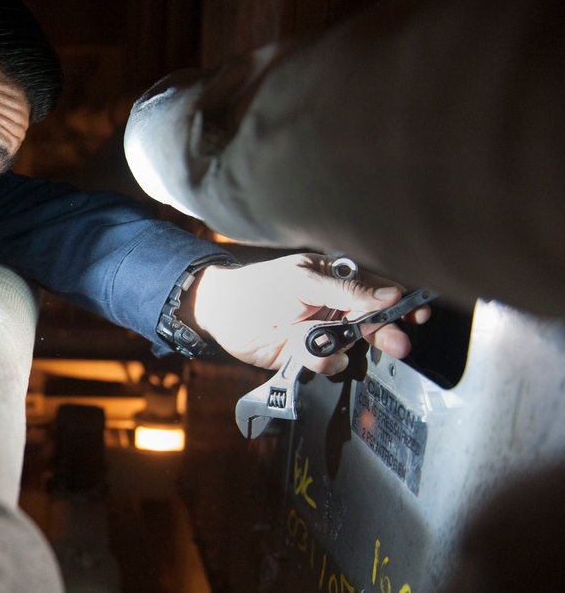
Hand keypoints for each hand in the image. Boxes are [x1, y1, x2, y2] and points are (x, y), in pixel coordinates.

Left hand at [193, 253, 429, 374]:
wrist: (224, 315)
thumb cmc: (261, 287)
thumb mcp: (304, 281)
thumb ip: (348, 290)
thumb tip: (391, 293)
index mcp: (337, 278)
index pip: (379, 288)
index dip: (401, 302)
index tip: (419, 314)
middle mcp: (335, 305)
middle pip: (375, 321)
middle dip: (386, 333)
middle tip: (399, 344)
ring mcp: (323, 331)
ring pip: (352, 345)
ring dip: (339, 347)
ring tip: (314, 341)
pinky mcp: (309, 355)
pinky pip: (331, 364)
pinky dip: (320, 361)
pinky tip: (301, 352)